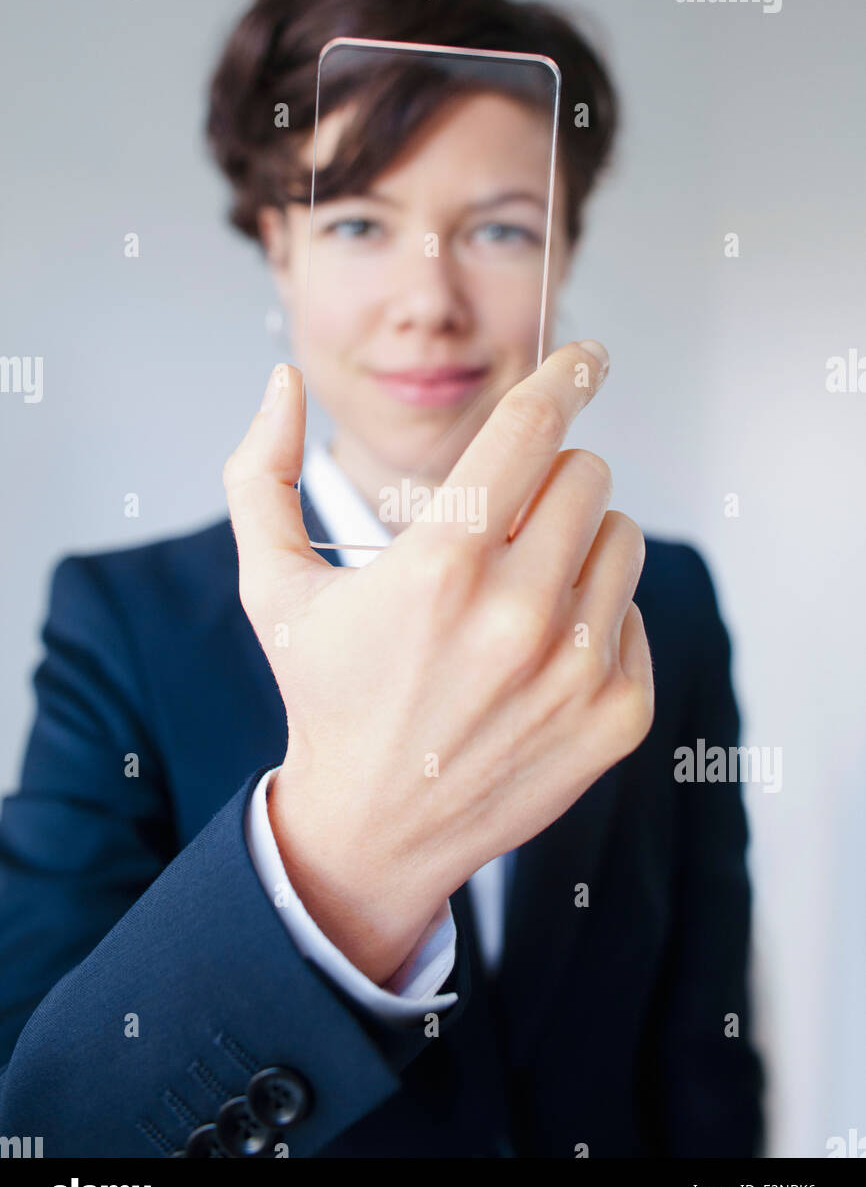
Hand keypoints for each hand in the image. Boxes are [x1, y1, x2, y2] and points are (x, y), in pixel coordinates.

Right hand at [223, 343, 653, 984]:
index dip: (566, 375)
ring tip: (516, 595)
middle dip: (547, 484)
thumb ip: (261, 475)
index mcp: (442, 563)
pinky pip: (637, 613)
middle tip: (503, 530)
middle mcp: (520, 613)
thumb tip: (284, 383)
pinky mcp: (618, 715)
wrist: (374, 831)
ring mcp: (578, 669)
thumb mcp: (271, 587)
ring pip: (622, 538)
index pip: (534, 427)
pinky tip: (537, 656)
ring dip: (575, 548)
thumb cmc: (325, 697)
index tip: (588, 355)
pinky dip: (596, 618)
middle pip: (587, 475)